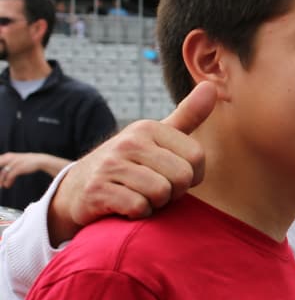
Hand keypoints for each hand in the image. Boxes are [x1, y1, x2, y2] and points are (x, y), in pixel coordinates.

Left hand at [0, 152, 61, 187]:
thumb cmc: (27, 162)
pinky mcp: (19, 168)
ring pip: (2, 173)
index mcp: (6, 156)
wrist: (40, 160)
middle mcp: (8, 158)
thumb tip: (2, 177)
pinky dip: (8, 181)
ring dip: (1, 180)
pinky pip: (10, 176)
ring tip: (2, 186)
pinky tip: (7, 185)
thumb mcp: (15, 162)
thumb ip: (7, 167)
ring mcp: (14, 163)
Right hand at [47, 82, 215, 244]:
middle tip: (156, 189)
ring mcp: (110, 165)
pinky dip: (138, 214)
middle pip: (182, 177)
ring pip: (161, 193)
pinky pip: (139, 207)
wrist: (79, 188)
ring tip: (140, 195)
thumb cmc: (130, 163)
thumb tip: (211, 86)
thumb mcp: (157, 137)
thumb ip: (188, 115)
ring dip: (156, 204)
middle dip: (175, 192)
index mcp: (149, 128)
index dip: (193, 176)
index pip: (197, 157)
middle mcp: (129, 142)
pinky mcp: (97, 190)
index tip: (173, 176)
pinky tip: (125, 206)